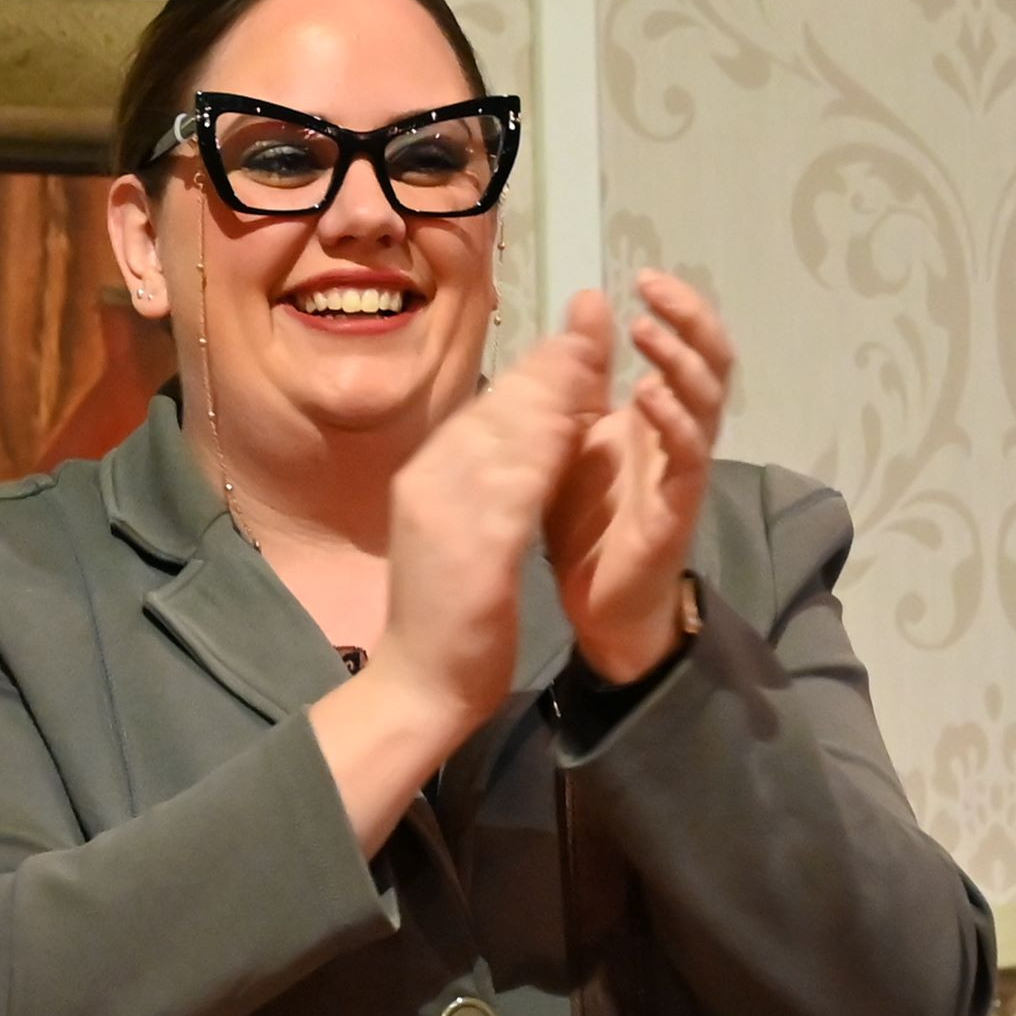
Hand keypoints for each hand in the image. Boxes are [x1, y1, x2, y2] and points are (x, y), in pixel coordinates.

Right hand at [304, 296, 607, 847]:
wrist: (419, 685)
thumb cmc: (445, 613)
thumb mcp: (459, 529)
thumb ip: (481, 479)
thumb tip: (514, 431)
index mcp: (426, 477)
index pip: (485, 409)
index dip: (534, 370)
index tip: (576, 338)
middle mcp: (428, 484)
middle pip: (496, 410)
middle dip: (549, 367)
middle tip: (595, 330)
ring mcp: (443, 515)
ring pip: (506, 436)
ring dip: (553, 394)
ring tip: (596, 362)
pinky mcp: (468, 551)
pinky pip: (515, 488)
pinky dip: (548, 451)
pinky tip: (582, 429)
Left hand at [546, 267, 729, 684]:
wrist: (598, 605)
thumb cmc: (588, 523)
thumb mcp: (571, 436)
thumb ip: (581, 375)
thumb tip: (589, 299)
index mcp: (656, 415)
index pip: (687, 346)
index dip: (677, 309)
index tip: (642, 277)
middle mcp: (679, 435)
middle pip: (711, 363)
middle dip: (690, 320)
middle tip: (654, 290)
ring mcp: (682, 470)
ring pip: (706, 403)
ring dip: (679, 362)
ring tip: (648, 333)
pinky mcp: (676, 508)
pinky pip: (688, 456)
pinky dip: (673, 420)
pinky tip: (648, 397)